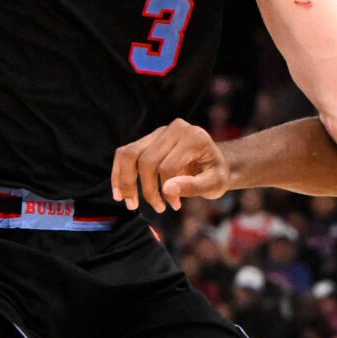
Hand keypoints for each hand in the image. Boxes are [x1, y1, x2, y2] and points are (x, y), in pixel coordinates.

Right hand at [111, 119, 229, 211]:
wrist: (215, 162)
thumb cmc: (217, 174)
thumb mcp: (215, 183)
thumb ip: (194, 186)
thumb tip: (168, 189)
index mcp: (193, 137)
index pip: (168, 166)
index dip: (167, 190)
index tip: (175, 206)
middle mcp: (174, 129)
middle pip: (146, 160)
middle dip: (146, 189)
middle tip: (154, 208)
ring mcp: (159, 132)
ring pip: (130, 154)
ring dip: (125, 181)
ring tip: (128, 203)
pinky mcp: (149, 139)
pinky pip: (126, 153)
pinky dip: (119, 172)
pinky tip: (119, 192)